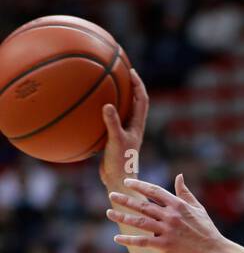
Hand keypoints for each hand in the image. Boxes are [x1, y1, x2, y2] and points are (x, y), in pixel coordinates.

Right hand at [100, 69, 148, 190]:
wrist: (117, 181)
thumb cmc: (120, 162)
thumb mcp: (115, 140)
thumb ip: (112, 123)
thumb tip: (108, 105)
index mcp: (137, 125)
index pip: (142, 100)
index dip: (138, 84)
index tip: (131, 71)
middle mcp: (132, 127)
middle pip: (135, 102)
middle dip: (130, 86)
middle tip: (122, 72)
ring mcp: (123, 133)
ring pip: (123, 111)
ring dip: (119, 98)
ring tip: (108, 85)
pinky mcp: (114, 140)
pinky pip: (110, 121)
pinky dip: (104, 113)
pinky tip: (92, 109)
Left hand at [107, 174, 224, 252]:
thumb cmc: (208, 231)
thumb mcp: (198, 209)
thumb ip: (185, 193)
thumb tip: (179, 176)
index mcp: (178, 205)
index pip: (154, 191)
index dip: (139, 186)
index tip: (127, 182)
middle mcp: (170, 216)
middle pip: (143, 205)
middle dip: (125, 199)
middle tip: (112, 195)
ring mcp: (167, 231)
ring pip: (139, 222)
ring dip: (122, 217)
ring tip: (109, 213)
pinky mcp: (165, 246)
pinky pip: (142, 241)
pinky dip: (128, 240)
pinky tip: (117, 238)